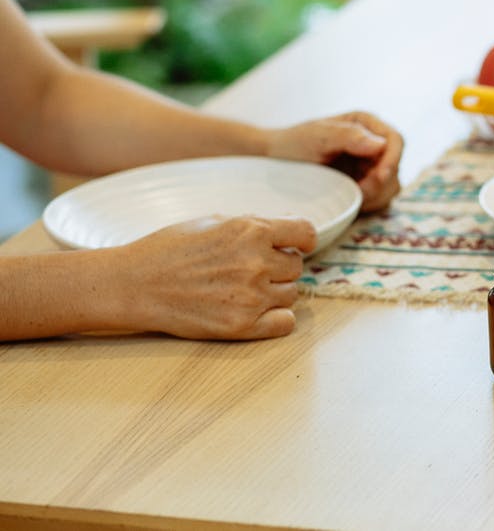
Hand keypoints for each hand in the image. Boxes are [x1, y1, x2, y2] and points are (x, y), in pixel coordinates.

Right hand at [121, 216, 316, 339]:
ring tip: (243, 289)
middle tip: (251, 269)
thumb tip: (287, 231)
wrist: (133, 285)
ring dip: (275, 291)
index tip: (297, 245)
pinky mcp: (242, 326)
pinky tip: (258, 311)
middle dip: (279, 266)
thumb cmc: (168, 250)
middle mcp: (256, 263)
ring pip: (291, 294)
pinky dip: (277, 317)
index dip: (302, 240)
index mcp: (251, 231)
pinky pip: (285, 323)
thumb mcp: (213, 222)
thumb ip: (252, 226)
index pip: (305, 233)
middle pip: (296, 266)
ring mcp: (251, 297)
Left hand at [266, 111, 402, 211]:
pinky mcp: (365, 184)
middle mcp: (372, 143)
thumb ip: (349, 136)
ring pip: (391, 185)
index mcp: (365, 123)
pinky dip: (370, 203)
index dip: (392, 160)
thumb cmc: (293, 143)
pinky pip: (380, 198)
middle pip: (396, 166)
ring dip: (375, 195)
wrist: (275, 161)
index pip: (395, 140)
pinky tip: (351, 200)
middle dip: (379, 183)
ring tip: (350, 195)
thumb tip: (381, 144)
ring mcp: (370, 165)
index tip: (379, 177)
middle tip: (356, 192)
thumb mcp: (318, 137)